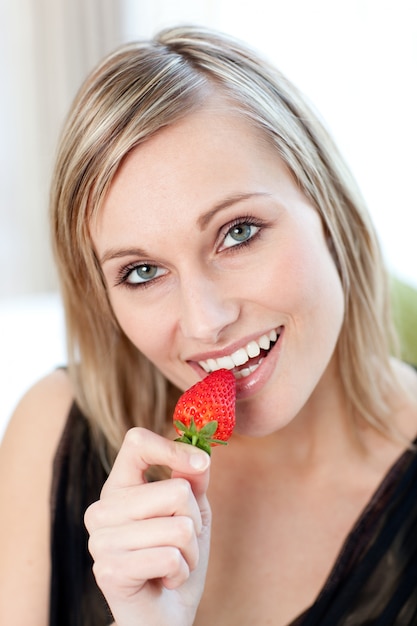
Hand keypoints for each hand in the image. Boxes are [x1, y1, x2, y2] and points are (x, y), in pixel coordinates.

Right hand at [84, 427, 211, 625]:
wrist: (165, 614)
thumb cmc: (177, 556)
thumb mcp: (192, 511)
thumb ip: (193, 480)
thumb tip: (201, 457)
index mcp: (119, 486)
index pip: (136, 442)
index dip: (173, 449)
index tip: (201, 464)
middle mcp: (102, 509)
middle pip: (176, 491)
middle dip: (194, 521)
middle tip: (182, 542)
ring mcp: (100, 540)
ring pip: (178, 528)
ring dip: (189, 552)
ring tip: (173, 562)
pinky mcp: (109, 570)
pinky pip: (170, 558)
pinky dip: (180, 572)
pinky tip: (165, 580)